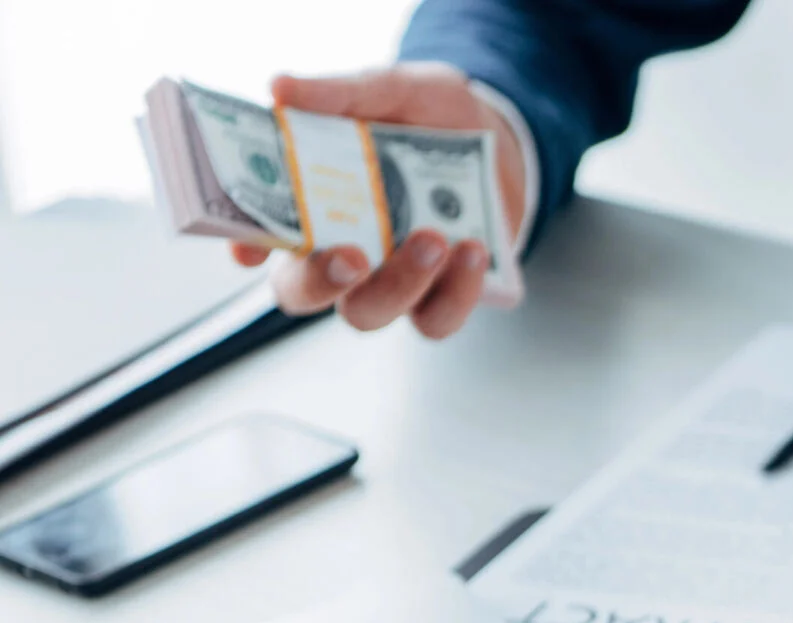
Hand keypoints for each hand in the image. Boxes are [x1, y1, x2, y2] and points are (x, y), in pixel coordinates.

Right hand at [227, 62, 528, 339]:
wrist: (499, 139)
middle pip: (302, 293)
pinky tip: (473, 250)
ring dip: (400, 283)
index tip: (249, 247)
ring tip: (434, 238)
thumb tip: (279, 87)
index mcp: (308, 202)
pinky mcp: (440, 295)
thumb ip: (340, 94)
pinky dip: (457, 292)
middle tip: (350, 256)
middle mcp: (338, 250)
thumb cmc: (429, 116)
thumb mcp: (392, 91)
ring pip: (369, 313)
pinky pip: (438, 319)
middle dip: (321, 281)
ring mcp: (387, 279)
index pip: (259, 234)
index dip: (246, 244)